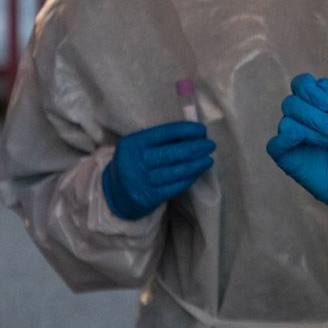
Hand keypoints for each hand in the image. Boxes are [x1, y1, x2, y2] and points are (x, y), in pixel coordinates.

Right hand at [101, 121, 215, 220]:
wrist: (116, 193)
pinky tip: (198, 172)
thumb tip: (194, 134)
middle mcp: (135, 162)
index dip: (184, 130)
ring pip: (174, 172)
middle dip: (194, 148)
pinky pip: (174, 187)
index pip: (163, 133)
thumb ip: (162, 140)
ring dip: (195, 164)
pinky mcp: (149, 197)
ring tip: (208, 159)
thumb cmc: (136, 163)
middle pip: (170, 154)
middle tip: (210, 145)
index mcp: (134, 143)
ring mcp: (142, 181)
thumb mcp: (140, 146)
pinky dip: (189, 178)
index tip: (201, 130)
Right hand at [266, 73, 327, 239]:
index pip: (301, 86)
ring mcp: (293, 140)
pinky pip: (275, 143)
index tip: (327, 104)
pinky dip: (286, 138)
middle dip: (313, 113)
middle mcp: (302, 122)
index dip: (309, 89)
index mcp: (318, 109)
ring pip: (287, 121)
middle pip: (292, 102)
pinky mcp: (287, 159)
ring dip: (311, 129)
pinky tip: (301, 139)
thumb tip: (320, 83)